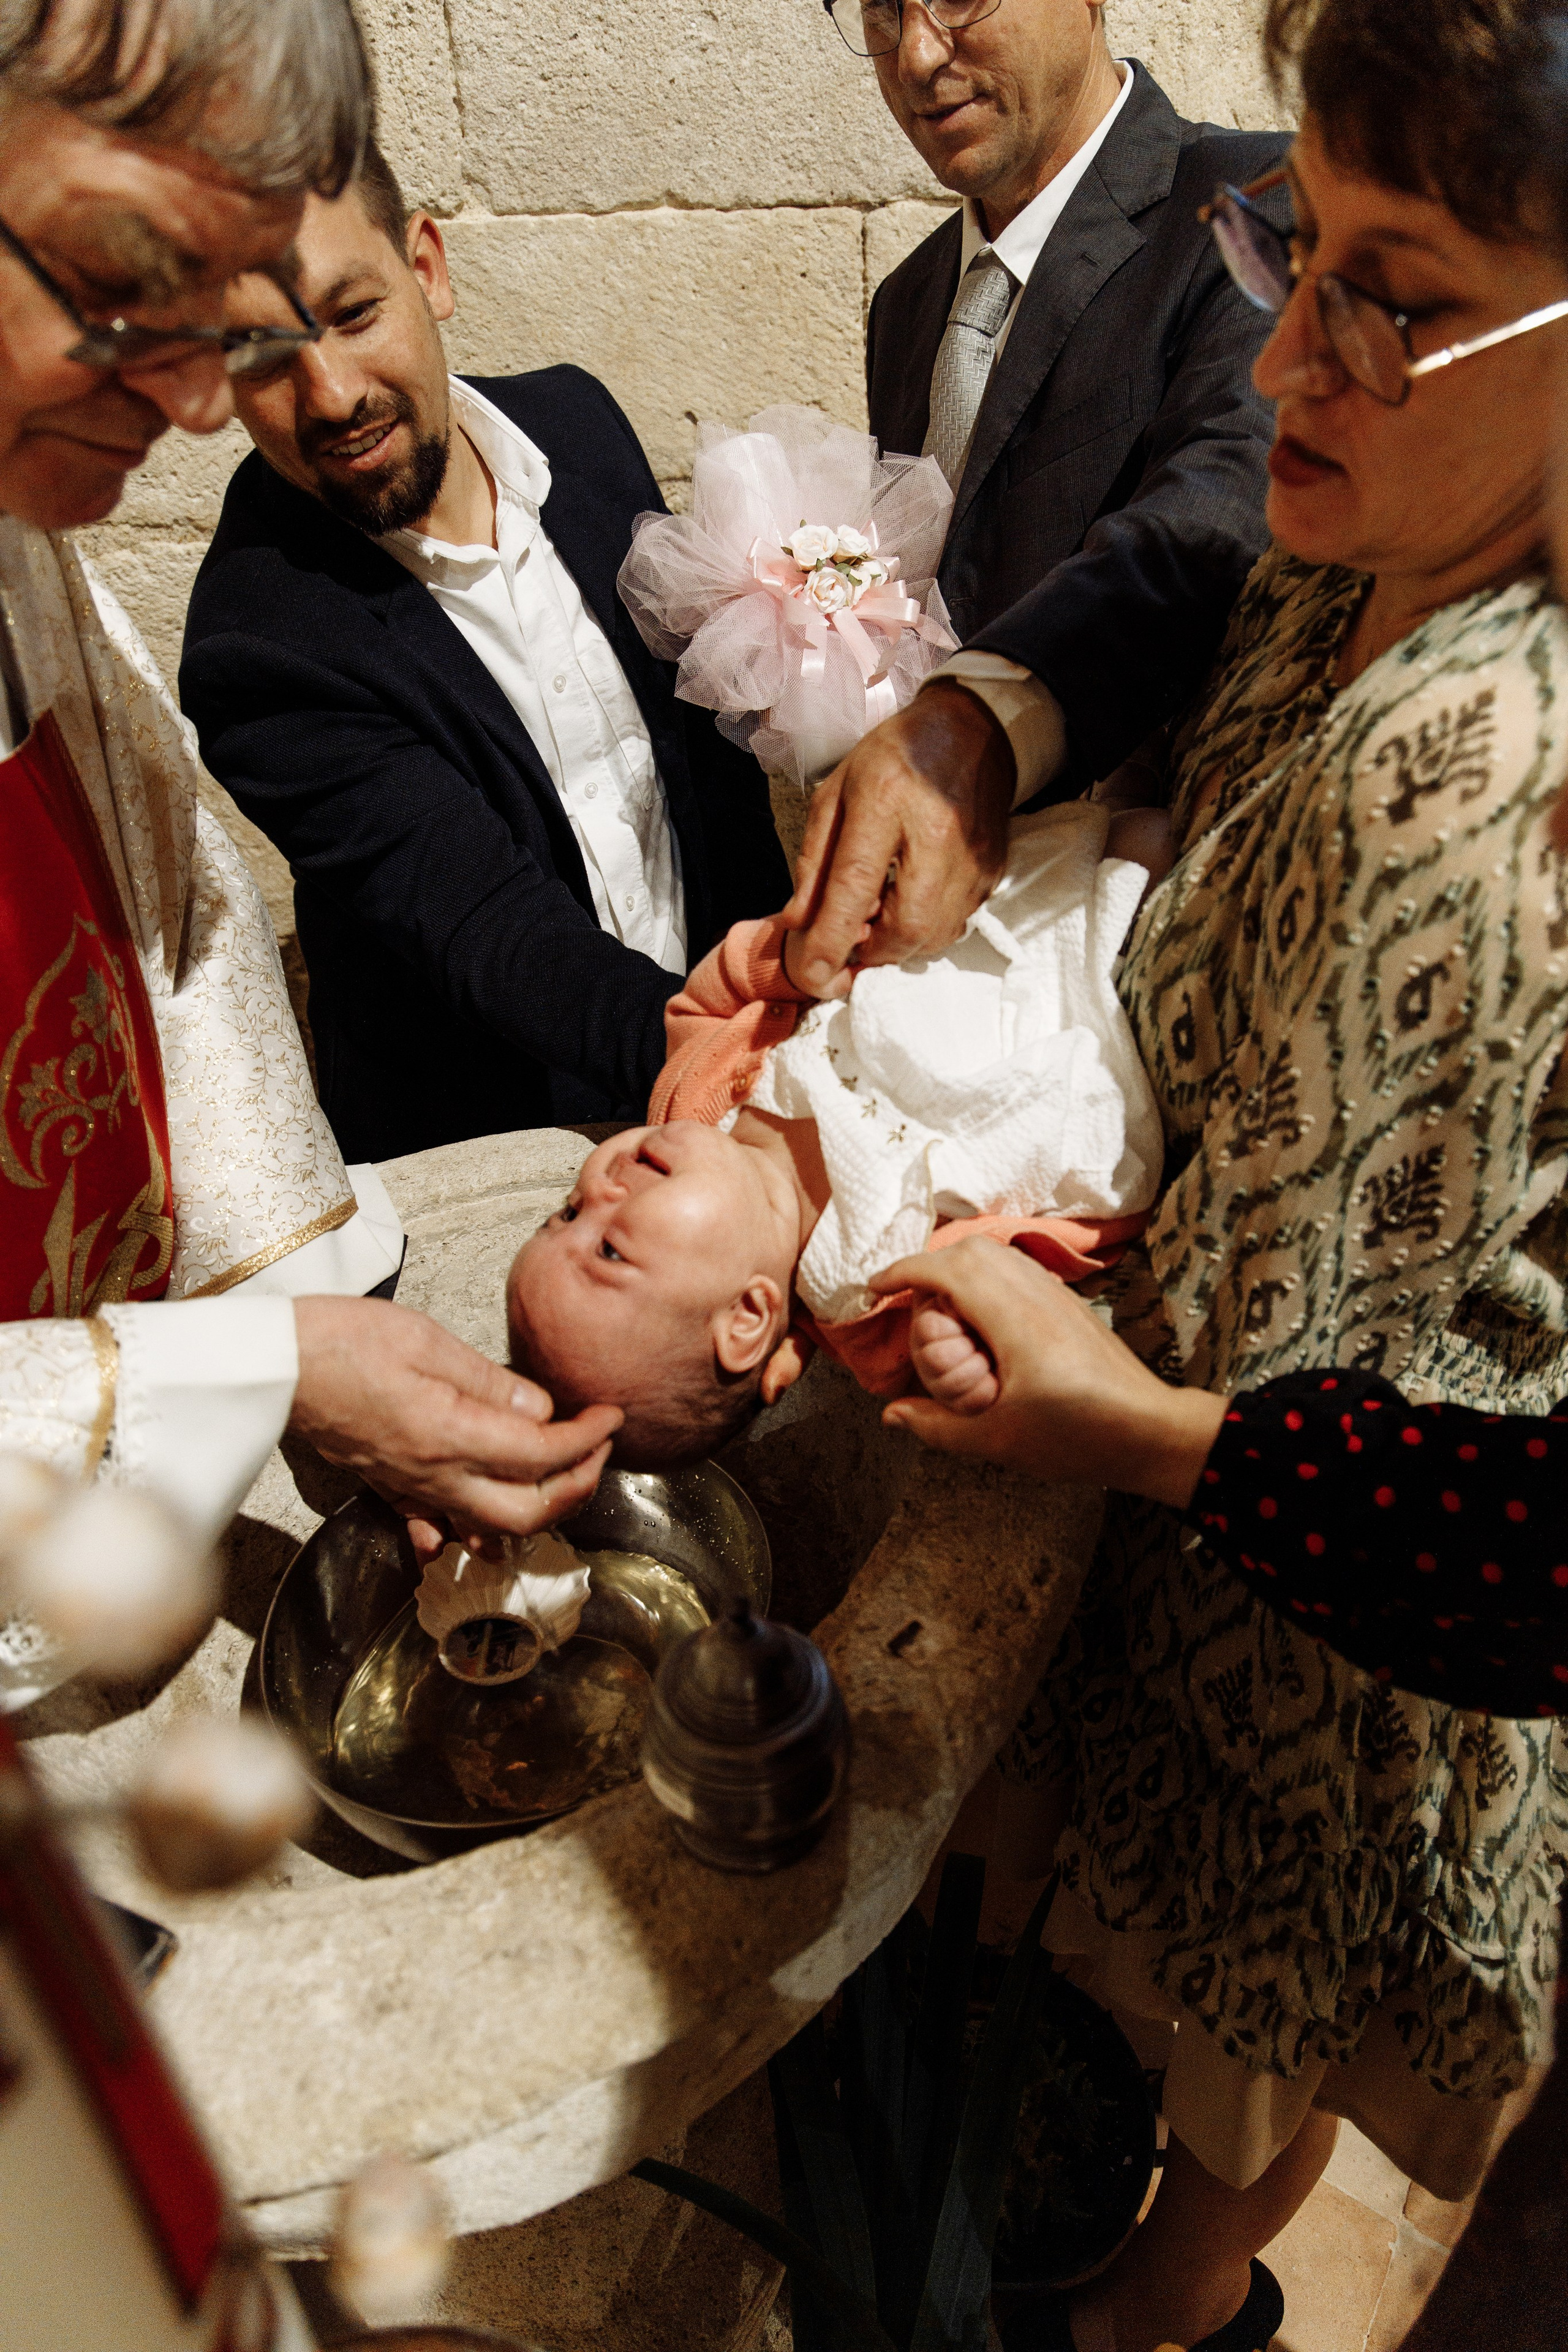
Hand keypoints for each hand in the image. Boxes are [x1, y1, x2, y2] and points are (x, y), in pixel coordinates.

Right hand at [290, 1296, 620, 1557]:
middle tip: (597, 1448)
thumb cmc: (341, 1340)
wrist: (273, 1365)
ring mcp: (410, 1486)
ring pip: (488, 1528)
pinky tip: (477, 1530)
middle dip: (576, 1486)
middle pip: (527, 1511)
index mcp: (449, 1435)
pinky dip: (467, 1534)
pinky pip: (436, 1525)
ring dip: (535, 1513)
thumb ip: (490, 1382)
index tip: (610, 1416)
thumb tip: (541, 1408)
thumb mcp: (427, 1341)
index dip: (588, 1439)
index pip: (542, 1454)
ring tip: (561, 1478)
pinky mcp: (389, 1484)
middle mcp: (434, 1474)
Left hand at [783, 682, 1013, 996]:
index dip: (829, 939)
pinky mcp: (993, 870)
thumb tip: (798, 923)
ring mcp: (973, 856)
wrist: (972, 729)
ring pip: (935, 936)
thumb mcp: (836, 793)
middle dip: (872, 952)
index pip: (853, 887)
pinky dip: (927, 930)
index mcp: (886, 801)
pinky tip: (910, 902)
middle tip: (851, 940)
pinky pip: (956, 924)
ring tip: (880, 918)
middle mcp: (936, 834)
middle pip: (906, 927)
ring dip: (899, 945)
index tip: (811, 974)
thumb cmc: (895, 757)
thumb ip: (814, 860)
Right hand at [871, 1238, 1226, 1507]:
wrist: (1151, 1431)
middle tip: (908, 1304)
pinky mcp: (1071, 1305)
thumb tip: (891, 1414)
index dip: (903, 1272)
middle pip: (972, 1250)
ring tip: (941, 1314)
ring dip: (961, 1272)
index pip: (947, 1270)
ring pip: (998, 1255)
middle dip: (930, 1267)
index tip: (876, 1288)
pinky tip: (981, 1322)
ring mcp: (1058, 1295)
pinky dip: (988, 1280)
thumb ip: (938, 1426)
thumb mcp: (997, 1440)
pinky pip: (1019, 1271)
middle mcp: (1036, 1293)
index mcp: (1013, 1318)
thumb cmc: (1078, 1436)